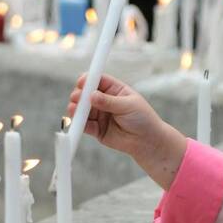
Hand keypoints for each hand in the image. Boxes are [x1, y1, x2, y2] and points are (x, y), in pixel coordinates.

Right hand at [66, 73, 187, 189]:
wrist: (148, 142)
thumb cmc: (143, 119)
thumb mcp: (128, 106)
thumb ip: (109, 102)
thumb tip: (92, 95)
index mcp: (114, 90)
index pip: (98, 80)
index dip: (88, 80)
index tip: (81, 82)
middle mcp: (105, 101)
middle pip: (86, 94)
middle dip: (80, 95)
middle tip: (77, 98)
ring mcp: (100, 115)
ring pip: (83, 110)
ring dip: (76, 109)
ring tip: (74, 110)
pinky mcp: (97, 130)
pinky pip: (85, 126)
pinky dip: (79, 124)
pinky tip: (77, 122)